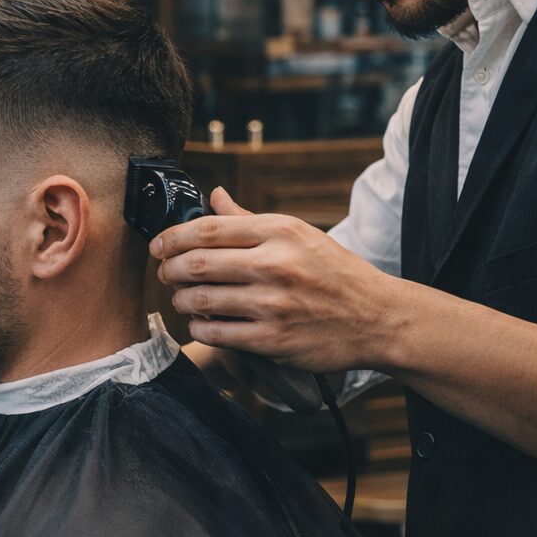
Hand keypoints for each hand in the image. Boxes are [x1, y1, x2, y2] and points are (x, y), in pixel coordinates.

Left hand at [151, 187, 405, 372]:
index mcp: (279, 232)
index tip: (158, 245)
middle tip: (164, 273)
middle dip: (169, 269)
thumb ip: (248, 219)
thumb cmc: (334, 272)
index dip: (172, 237)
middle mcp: (275, 265)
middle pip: (197, 263)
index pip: (207, 229)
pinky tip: (200, 322)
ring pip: (202, 300)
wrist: (378, 318)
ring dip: (181, 300)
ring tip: (181, 298)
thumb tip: (212, 195)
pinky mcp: (274, 340)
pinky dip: (200, 327)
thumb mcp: (298, 234)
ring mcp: (274, 305)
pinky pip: (218, 333)